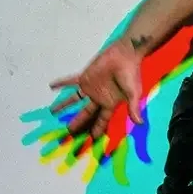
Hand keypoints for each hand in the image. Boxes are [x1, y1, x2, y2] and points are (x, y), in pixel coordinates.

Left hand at [47, 38, 146, 152]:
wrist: (125, 55)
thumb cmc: (130, 74)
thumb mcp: (133, 93)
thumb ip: (133, 108)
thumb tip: (140, 124)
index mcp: (110, 103)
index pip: (102, 120)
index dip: (98, 129)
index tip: (92, 138)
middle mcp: (98, 97)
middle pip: (85, 113)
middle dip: (78, 122)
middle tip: (68, 131)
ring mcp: (90, 87)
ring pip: (75, 99)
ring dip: (64, 105)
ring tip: (53, 111)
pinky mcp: (84, 77)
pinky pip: (70, 82)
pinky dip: (61, 83)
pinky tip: (52, 86)